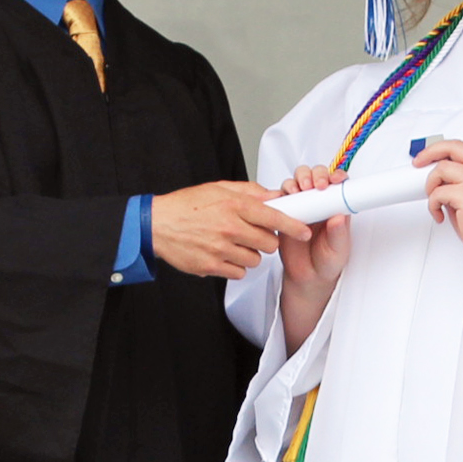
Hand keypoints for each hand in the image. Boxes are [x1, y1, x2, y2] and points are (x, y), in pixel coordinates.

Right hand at [151, 181, 310, 279]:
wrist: (156, 225)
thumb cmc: (187, 205)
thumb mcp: (219, 188)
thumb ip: (250, 192)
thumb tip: (275, 196)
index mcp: (234, 205)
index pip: (273, 217)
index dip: (293, 225)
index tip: (306, 231)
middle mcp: (230, 228)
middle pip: (269, 243)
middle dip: (267, 240)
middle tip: (255, 234)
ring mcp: (220, 249)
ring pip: (256, 260)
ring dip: (250, 253)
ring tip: (234, 243)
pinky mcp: (211, 266)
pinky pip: (239, 272)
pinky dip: (235, 265)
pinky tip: (223, 254)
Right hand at [277, 164, 351, 354]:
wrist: (308, 277)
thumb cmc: (327, 261)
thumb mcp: (339, 250)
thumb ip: (338, 234)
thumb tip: (339, 217)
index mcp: (336, 207)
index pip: (338, 183)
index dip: (335, 176)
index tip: (334, 180)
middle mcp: (319, 203)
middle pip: (316, 176)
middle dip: (314, 175)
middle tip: (313, 185)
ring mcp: (302, 205)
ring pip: (297, 181)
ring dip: (297, 181)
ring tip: (297, 190)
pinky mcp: (286, 212)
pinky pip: (281, 197)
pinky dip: (281, 193)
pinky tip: (283, 198)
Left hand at [413, 141, 462, 290]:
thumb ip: (455, 183)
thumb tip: (436, 179)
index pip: (459, 146)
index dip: (438, 148)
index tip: (425, 157)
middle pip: (450, 147)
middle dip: (428, 153)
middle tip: (417, 164)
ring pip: (440, 169)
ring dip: (431, 186)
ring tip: (436, 202)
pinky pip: (438, 193)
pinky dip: (433, 205)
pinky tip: (440, 216)